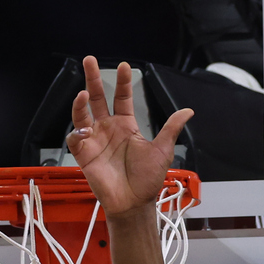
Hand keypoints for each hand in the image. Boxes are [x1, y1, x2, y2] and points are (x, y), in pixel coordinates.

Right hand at [65, 57, 193, 220]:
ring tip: (84, 93)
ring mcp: (95, 140)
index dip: (123, 82)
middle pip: (98, 98)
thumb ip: (171, 128)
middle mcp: (109, 129)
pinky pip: (75, 138)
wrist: (134, 203)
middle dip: (93, 78)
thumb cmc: (147, 180)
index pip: (122, 97)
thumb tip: (188, 111)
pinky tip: (85, 130)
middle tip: (89, 60)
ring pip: (83, 113)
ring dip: (81, 102)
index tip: (124, 66)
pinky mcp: (84, 154)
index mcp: (127, 126)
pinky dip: (77, 131)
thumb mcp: (162, 150)